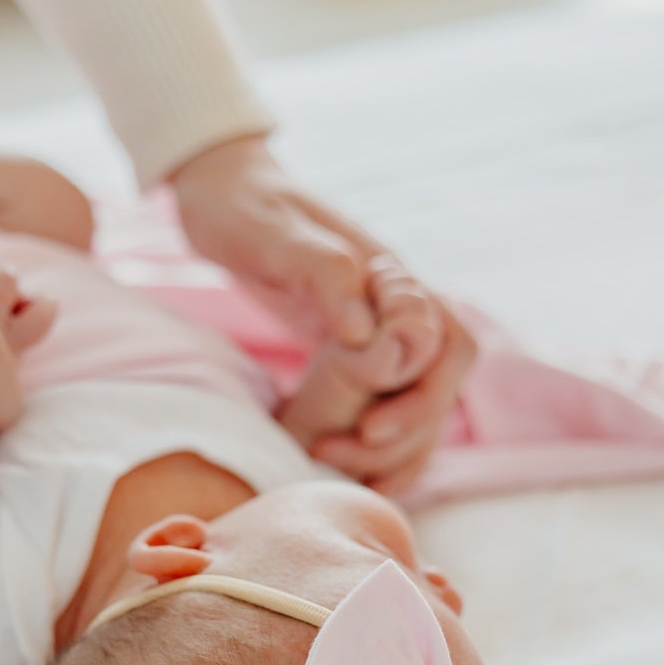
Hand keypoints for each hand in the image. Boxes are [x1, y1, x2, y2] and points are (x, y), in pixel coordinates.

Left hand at [172, 137, 474, 493]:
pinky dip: (374, 444)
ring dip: (392, 447)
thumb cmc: (242, 206)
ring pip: (418, 401)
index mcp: (388, 274)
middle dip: (407, 432)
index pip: (444, 341)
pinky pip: (383, 402)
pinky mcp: (351, 350)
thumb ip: (320, 272)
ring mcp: (376, 329)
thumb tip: (362, 329)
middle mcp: (394, 305)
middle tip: (339, 457)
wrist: (219, 192)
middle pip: (441, 381)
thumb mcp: (269, 233)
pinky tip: (340, 470)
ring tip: (334, 472)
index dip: (419, 394)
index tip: (369, 427)